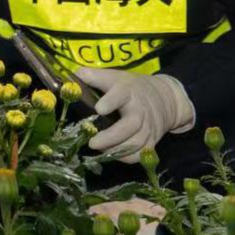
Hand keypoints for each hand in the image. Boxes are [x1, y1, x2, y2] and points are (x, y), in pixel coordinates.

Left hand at [76, 67, 194, 163]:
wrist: (164, 98)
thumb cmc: (130, 88)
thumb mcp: (113, 77)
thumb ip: (92, 77)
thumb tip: (69, 79)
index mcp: (128, 91)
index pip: (121, 94)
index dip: (111, 101)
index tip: (99, 109)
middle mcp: (140, 110)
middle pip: (130, 125)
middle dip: (112, 136)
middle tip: (92, 142)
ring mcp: (147, 127)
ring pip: (136, 143)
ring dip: (116, 149)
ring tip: (97, 149)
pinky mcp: (151, 141)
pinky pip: (140, 154)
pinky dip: (126, 157)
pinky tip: (111, 154)